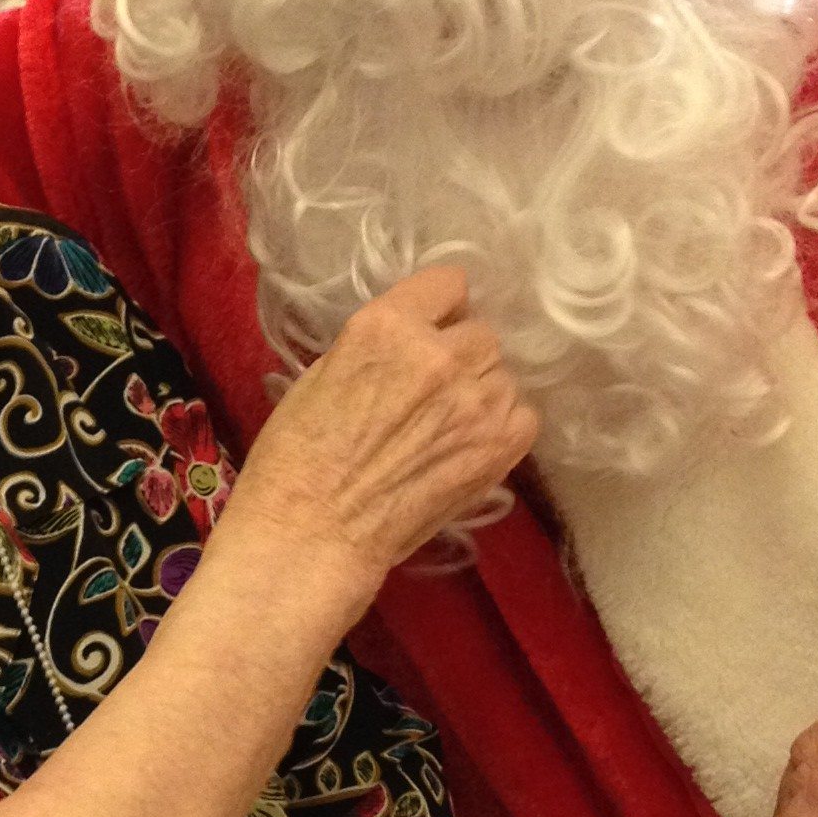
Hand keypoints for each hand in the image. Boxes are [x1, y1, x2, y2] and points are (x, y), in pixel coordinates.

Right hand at [226, 268, 537, 599]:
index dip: (440, 310)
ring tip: (448, 425)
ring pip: (503, 374)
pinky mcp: (497, 447)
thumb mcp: (323, 374)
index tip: (431, 330)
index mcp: (384, 327)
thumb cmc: (294, 458)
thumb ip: (378, 348)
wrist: (311, 532)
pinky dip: (503, 426)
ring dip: (481, 392)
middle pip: (480, 333)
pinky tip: (470, 445)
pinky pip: (523, 415)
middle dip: (459, 355)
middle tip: (432, 392)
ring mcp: (474, 402)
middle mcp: (438, 354)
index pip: (448, 284)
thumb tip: (412, 344)